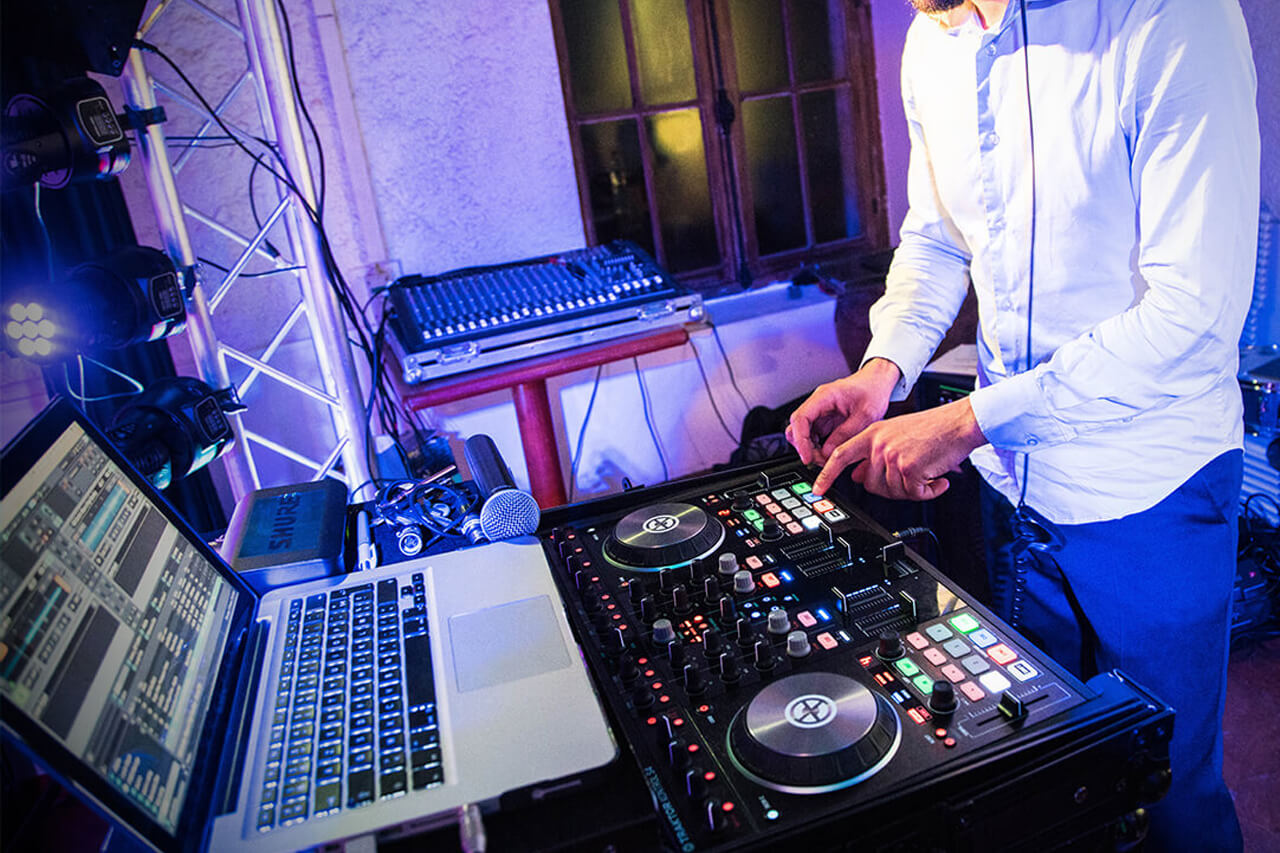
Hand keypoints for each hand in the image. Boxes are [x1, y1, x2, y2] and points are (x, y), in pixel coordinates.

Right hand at [785, 358, 900, 466]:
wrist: (878, 381)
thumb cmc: (873, 391)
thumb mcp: (865, 415)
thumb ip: (845, 433)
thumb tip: (827, 452)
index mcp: (824, 396)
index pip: (800, 418)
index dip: (801, 440)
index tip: (807, 457)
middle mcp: (818, 403)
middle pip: (796, 427)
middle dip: (805, 447)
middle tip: (820, 460)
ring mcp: (820, 411)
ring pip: (803, 433)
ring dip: (811, 448)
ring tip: (827, 458)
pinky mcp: (825, 420)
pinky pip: (814, 435)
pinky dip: (818, 446)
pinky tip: (829, 453)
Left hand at [813, 398, 986, 498]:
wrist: (958, 422)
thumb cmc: (932, 428)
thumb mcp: (894, 434)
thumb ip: (872, 453)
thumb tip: (856, 477)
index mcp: (872, 434)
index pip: (840, 456)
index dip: (826, 474)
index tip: (818, 489)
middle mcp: (879, 444)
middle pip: (870, 484)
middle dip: (889, 488)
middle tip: (909, 477)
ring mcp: (893, 456)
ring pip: (892, 492)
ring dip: (912, 489)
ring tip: (926, 472)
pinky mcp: (910, 468)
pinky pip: (914, 495)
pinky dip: (929, 492)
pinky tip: (937, 480)